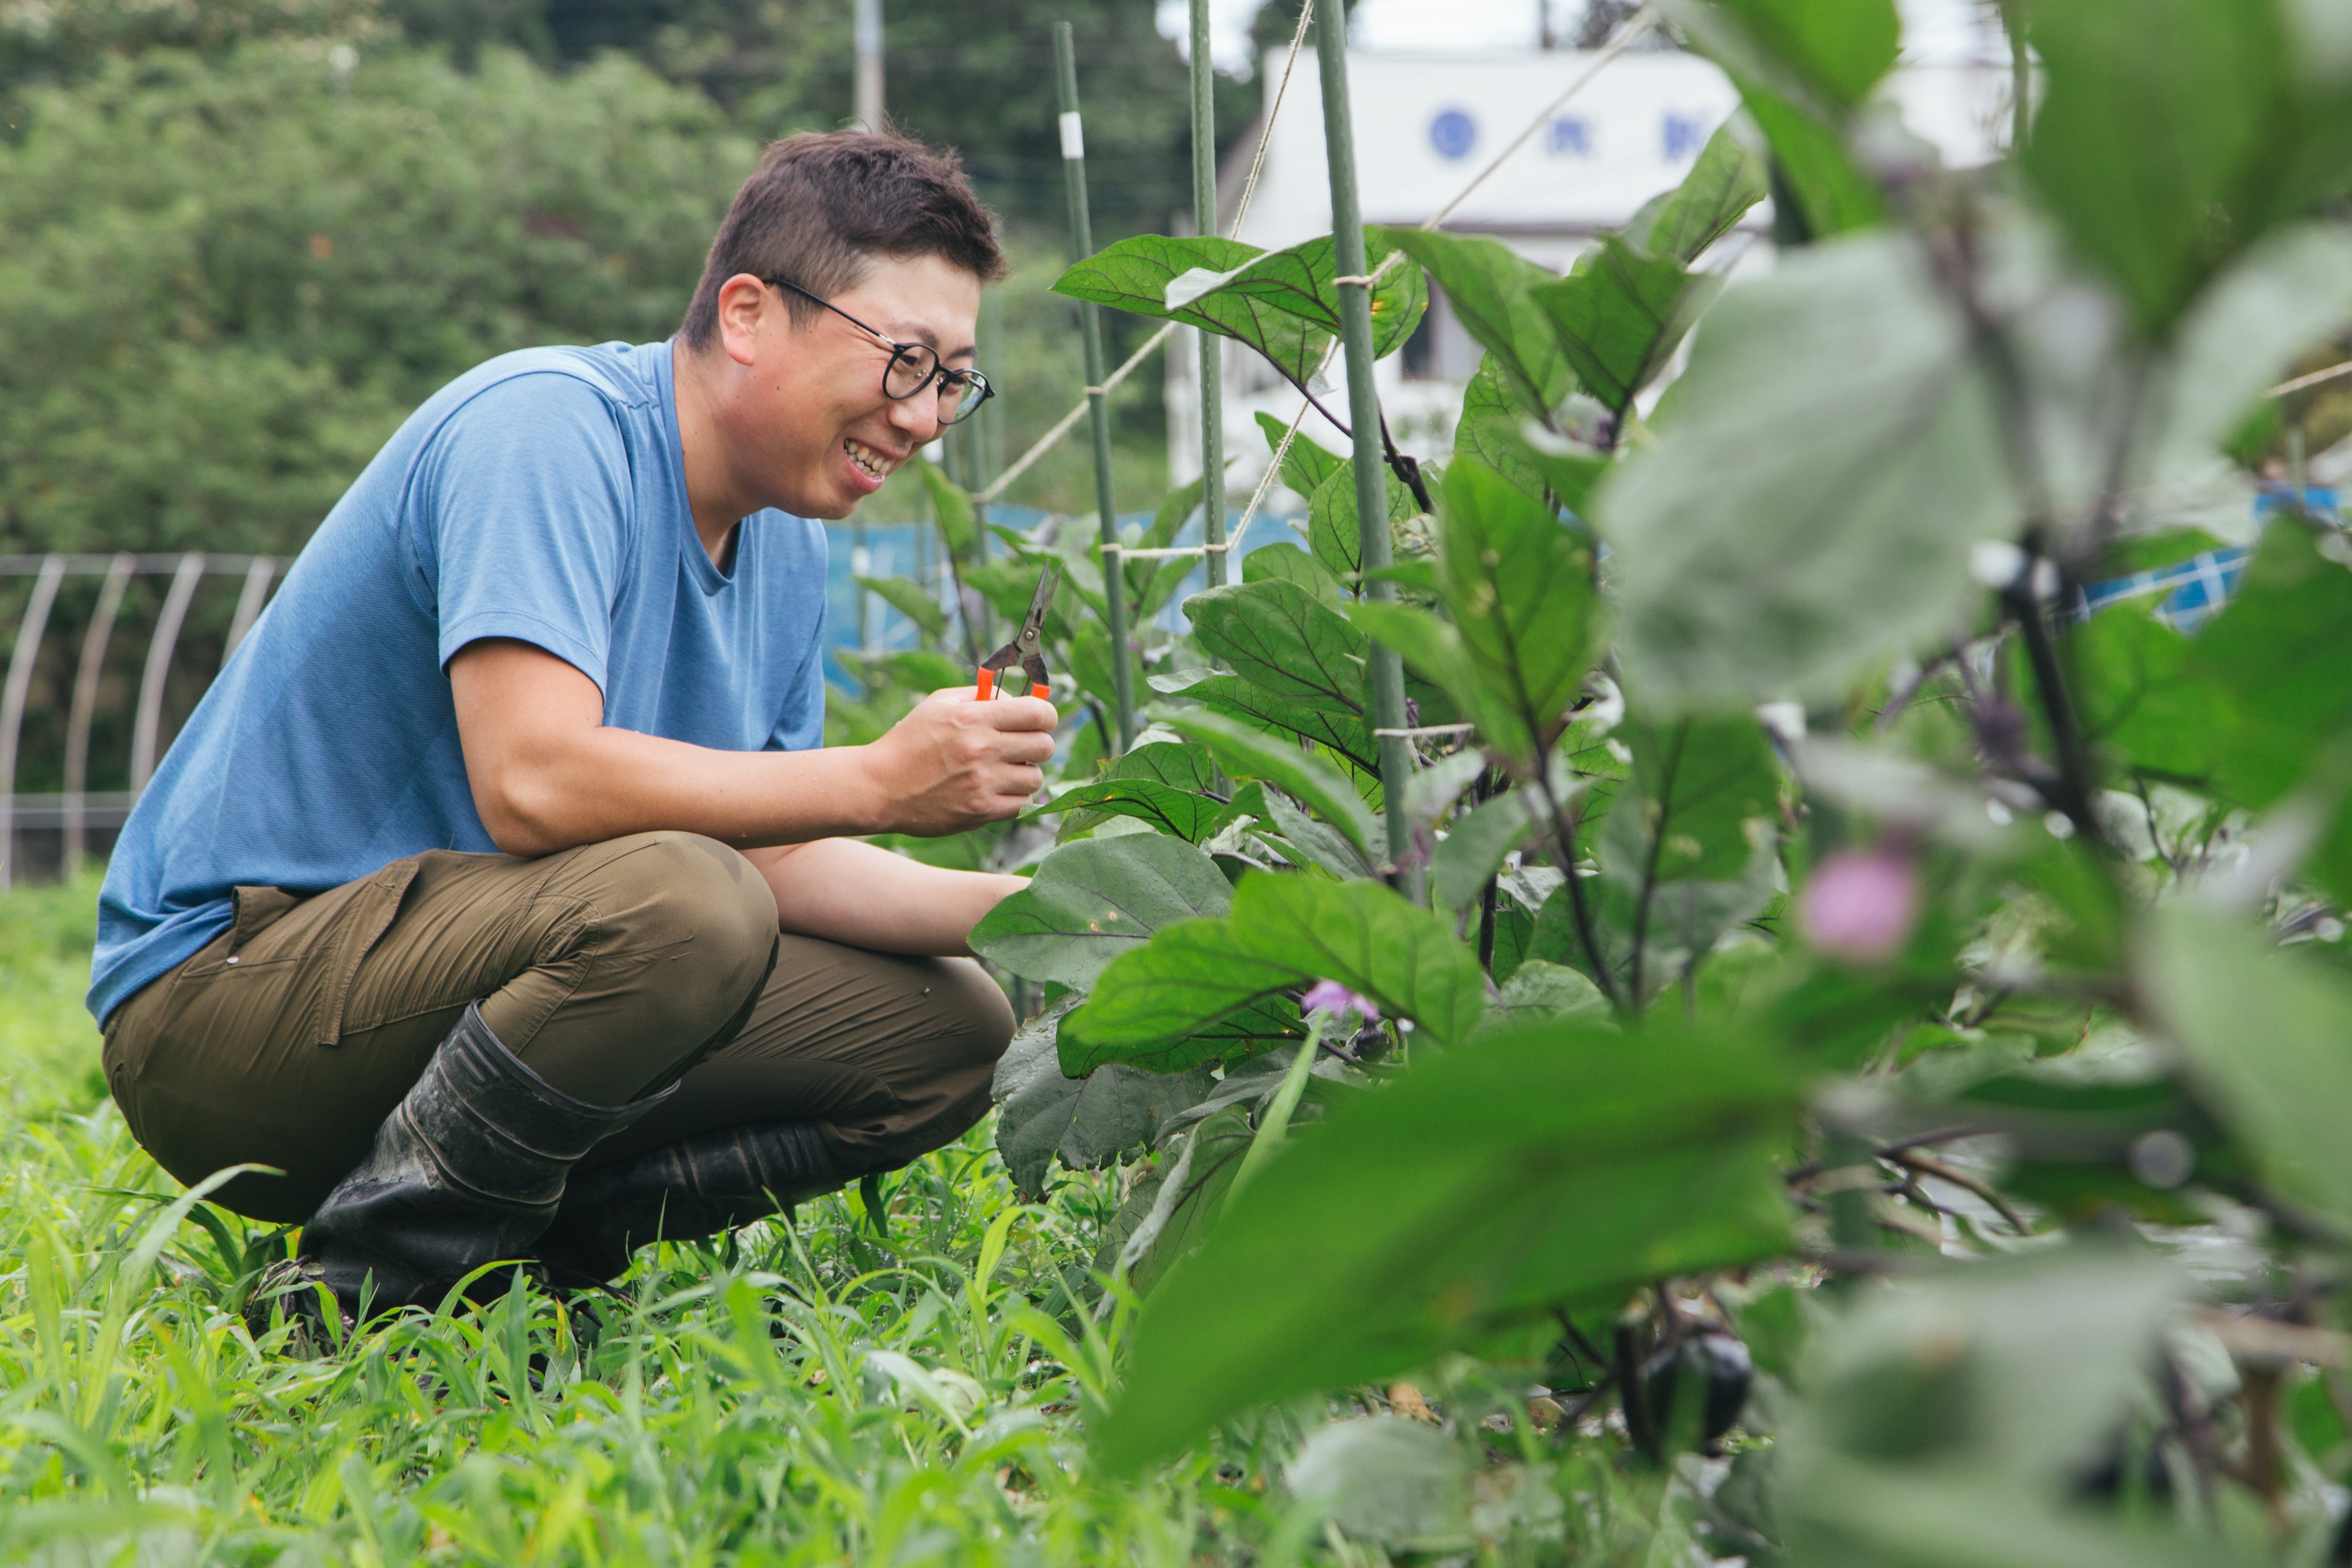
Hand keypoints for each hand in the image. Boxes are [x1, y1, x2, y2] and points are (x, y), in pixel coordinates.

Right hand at [858, 686, 1057, 835]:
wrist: (880, 786)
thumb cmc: (910, 740)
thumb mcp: (939, 703)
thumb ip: (981, 695)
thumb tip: (1017, 698)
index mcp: (974, 717)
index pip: (1037, 712)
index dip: (1045, 715)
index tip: (1039, 720)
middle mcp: (982, 749)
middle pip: (1045, 746)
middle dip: (1037, 744)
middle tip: (1020, 747)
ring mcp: (983, 783)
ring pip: (1035, 778)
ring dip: (1023, 774)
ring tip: (1001, 771)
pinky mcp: (980, 811)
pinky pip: (1021, 805)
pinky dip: (1012, 798)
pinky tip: (993, 790)